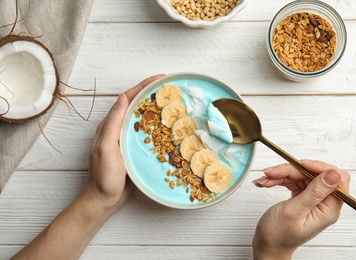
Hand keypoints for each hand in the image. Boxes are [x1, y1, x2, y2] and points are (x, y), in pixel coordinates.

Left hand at [81, 74, 163, 214]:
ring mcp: (126, 139)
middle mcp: (118, 129)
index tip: (159, 78)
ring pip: (143, 119)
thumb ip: (113, 123)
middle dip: (152, 94)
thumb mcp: (106, 148)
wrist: (104, 199)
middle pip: (136, 106)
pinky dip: (157, 126)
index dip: (142, 86)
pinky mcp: (134, 150)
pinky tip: (167, 127)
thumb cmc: (104, 176)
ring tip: (173, 103)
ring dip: (156, 109)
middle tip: (170, 89)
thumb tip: (123, 98)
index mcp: (110, 125)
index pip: (127, 98)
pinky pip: (147, 133)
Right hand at [251, 160, 349, 259]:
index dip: (320, 168)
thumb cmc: (278, 235)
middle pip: (313, 174)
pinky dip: (278, 180)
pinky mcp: (301, 197)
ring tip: (264, 179)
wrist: (267, 246)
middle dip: (291, 170)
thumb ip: (314, 192)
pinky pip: (292, 181)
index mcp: (328, 209)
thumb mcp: (295, 212)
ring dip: (280, 174)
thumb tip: (333, 174)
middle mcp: (322, 203)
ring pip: (300, 175)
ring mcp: (312, 200)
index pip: (336, 179)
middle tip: (272, 173)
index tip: (301, 164)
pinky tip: (265, 183)